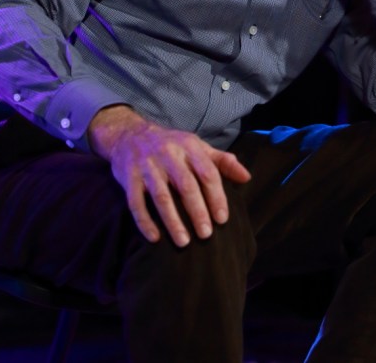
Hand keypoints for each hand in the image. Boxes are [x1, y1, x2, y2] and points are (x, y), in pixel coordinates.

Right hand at [88, 105, 251, 246]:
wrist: (129, 134)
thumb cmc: (170, 144)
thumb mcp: (196, 146)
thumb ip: (222, 161)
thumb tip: (246, 177)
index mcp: (189, 146)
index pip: (207, 173)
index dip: (216, 197)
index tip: (222, 219)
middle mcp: (168, 154)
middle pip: (186, 186)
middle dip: (197, 212)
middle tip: (206, 234)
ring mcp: (147, 165)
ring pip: (161, 196)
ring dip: (173, 221)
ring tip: (184, 241)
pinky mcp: (129, 177)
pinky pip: (136, 202)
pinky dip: (145, 221)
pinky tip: (155, 238)